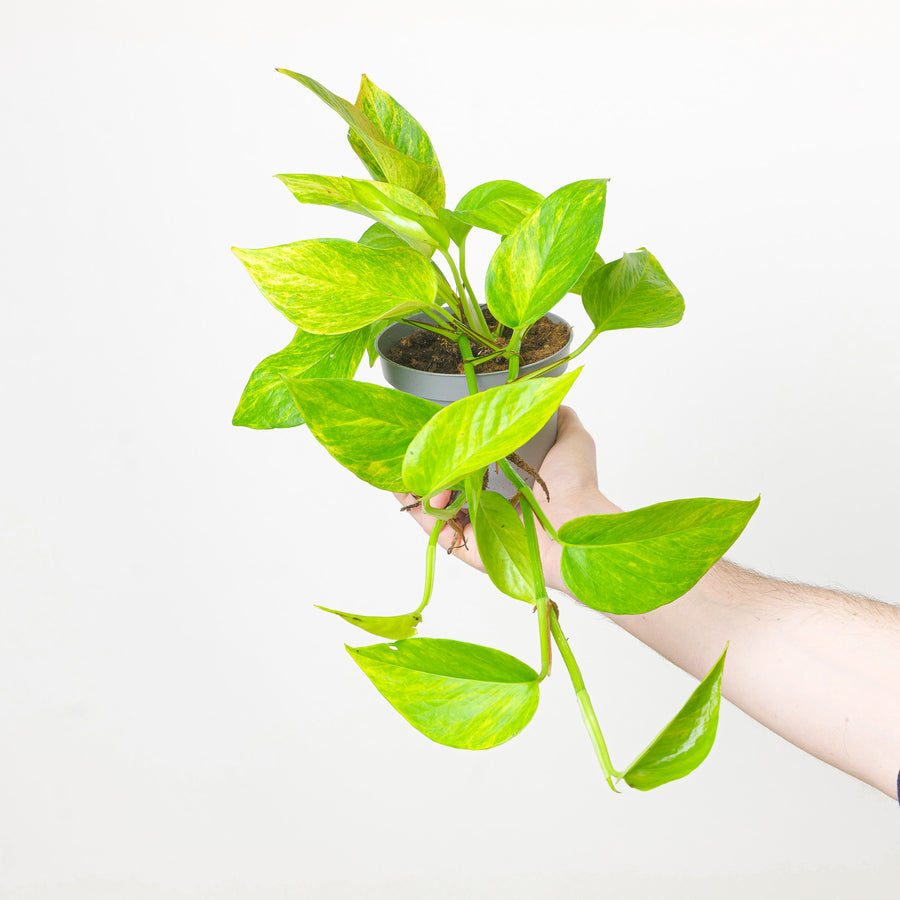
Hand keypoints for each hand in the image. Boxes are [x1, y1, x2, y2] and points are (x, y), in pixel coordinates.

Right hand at [395, 406, 619, 593]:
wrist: (577, 524)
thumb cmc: (577, 485)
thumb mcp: (572, 440)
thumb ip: (560, 419)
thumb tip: (550, 397)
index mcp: (511, 486)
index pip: (472, 466)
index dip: (452, 450)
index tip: (435, 431)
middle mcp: (492, 508)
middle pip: (449, 485)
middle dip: (427, 466)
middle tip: (410, 447)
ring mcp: (478, 529)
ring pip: (436, 506)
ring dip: (416, 484)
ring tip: (402, 464)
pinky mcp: (468, 548)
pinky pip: (434, 530)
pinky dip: (414, 510)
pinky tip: (398, 488)